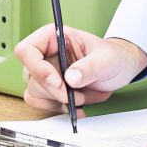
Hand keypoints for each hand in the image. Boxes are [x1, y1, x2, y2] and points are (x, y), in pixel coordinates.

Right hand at [14, 25, 146, 114]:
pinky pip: (41, 104)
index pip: (27, 50)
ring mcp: (45, 73)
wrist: (119, 70)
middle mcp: (45, 54)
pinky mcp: (49, 90)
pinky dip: (58, 108)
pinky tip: (76, 106)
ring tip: (82, 97)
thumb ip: (89, 67)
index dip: (37, 68)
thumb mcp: (106, 60)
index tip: (57, 81)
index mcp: (53, 38)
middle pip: (31, 75)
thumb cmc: (112, 57)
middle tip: (77, 95)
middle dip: (55, 90)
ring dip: (58, 101)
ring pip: (34, 92)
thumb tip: (70, 78)